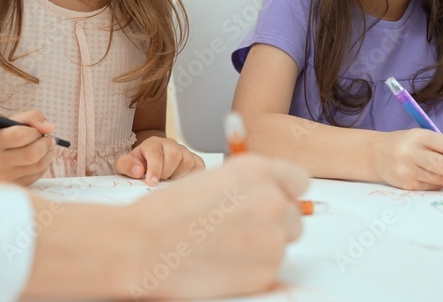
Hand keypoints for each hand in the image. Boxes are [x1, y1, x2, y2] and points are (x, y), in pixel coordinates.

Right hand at [0, 110, 54, 185]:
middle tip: (49, 139)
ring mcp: (6, 177)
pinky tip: (38, 158)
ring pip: (39, 165)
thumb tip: (50, 128)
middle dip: (46, 144)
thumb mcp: (13, 121)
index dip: (35, 132)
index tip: (38, 131)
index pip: (21, 136)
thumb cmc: (3, 137)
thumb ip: (33, 117)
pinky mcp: (15, 185)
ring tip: (45, 147)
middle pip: (32, 154)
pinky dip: (43, 164)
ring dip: (48, 154)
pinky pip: (39, 175)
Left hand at [114, 136, 205, 184]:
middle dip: (167, 173)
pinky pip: (199, 167)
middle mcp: (170, 144)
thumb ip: (125, 165)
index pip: (156, 154)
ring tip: (169, 181)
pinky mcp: (195, 160)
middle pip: (175, 155)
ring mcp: (184, 151)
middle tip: (160, 182)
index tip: (152, 183)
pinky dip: (192, 176)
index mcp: (152, 144)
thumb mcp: (124, 165)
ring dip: (178, 176)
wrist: (148, 164)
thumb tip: (139, 171)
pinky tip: (180, 181)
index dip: (155, 169)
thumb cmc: (137, 166)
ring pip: (188, 161)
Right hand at [126, 155, 307, 297]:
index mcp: (256, 171)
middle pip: (294, 214)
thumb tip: (268, 195)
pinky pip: (270, 268)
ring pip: (283, 242)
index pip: (299, 180)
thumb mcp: (211, 180)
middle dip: (274, 221)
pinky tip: (222, 260)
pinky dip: (252, 267)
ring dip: (263, 245)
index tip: (274, 198)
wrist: (143, 246)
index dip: (284, 191)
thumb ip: (246, 185)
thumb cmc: (168, 212)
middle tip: (239, 227)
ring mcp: (272, 239)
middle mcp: (271, 202)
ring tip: (225, 244)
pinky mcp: (266, 272)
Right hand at [373, 129, 442, 190]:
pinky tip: (428, 175)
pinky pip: (433, 187)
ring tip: (440, 170)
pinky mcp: (407, 184)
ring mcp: (408, 170)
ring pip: (442, 180)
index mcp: (420, 136)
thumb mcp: (423, 136)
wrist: (376, 154)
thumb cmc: (404, 144)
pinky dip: (437, 183)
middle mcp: (412, 153)